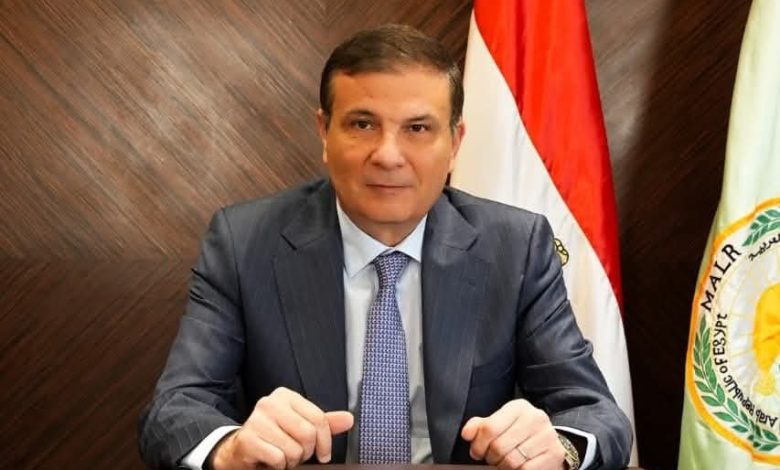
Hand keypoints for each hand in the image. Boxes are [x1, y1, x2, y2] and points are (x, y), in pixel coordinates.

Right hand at [210, 387, 353, 469]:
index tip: (323, 454)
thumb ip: (324, 423)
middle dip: (306, 452)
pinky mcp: (248, 439)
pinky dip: (278, 466)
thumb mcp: (300, 427)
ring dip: (291, 460)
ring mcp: (256, 420)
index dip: (325, 442)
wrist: (240, 450)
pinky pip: (278, 458)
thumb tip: (348, 419)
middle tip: (296, 453)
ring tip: (281, 455)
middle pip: (307, 434)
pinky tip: (271, 460)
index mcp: (285, 396)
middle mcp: (270, 403)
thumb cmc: (273, 437)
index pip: (319, 418)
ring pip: (293, 449)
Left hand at [461, 399, 565, 469]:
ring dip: (503, 466)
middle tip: (491, 459)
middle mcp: (535, 418)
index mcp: (518, 407)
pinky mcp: (555, 453)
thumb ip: (480, 427)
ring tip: (503, 463)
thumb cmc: (519, 434)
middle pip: (499, 446)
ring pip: (512, 461)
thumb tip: (467, 434)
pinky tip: (516, 467)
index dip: (478, 445)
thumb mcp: (499, 424)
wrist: (548, 443)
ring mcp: (547, 436)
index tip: (477, 452)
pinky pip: (525, 469)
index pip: (489, 428)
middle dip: (490, 457)